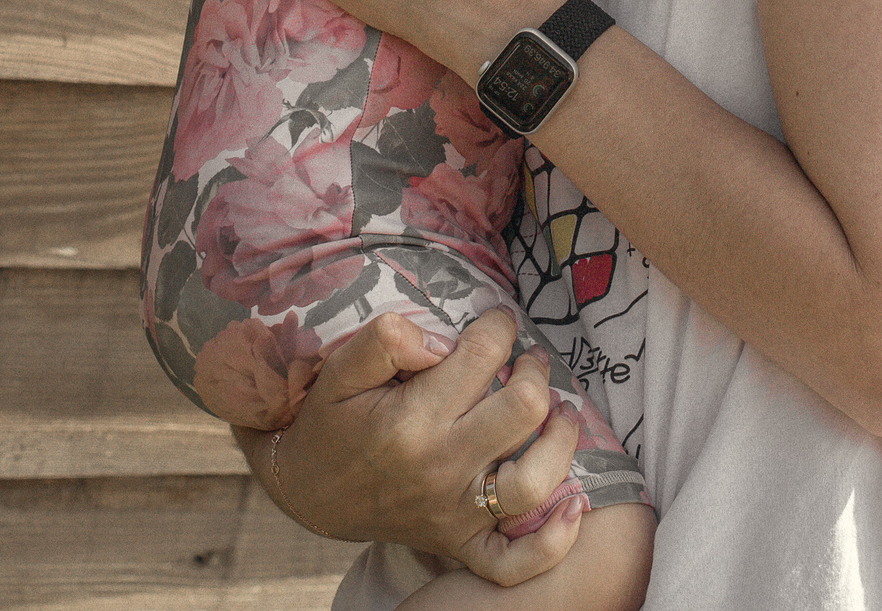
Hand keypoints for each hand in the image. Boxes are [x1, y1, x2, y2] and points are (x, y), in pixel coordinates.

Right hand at [245, 310, 584, 584]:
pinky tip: (574, 507)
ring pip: (534, 481)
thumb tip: (441, 339)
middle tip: (526, 361)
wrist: (307, 493)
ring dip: (561, 439)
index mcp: (411, 421)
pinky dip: (552, 543)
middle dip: (535, 372)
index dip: (498, 326)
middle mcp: (440, 469)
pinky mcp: (459, 544)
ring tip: (560, 411)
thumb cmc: (329, 423)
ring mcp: (454, 513)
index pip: (483, 355)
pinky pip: (513, 561)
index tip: (495, 321)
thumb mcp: (339, 370)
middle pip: (523, 410)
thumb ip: (385, 340)